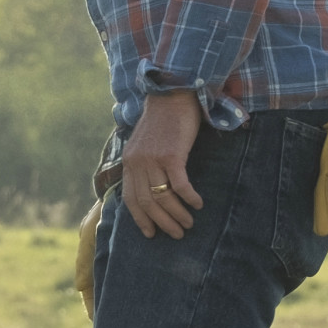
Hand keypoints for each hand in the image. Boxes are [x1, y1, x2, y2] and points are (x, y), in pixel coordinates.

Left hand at [119, 91, 202, 238]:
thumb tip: (152, 188)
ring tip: (189, 224)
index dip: (140, 218)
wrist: (173, 93)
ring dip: (177, 215)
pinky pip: (180, 185)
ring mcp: (153, 159)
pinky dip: (189, 198)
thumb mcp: (145, 143)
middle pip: (147, 203)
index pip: (130, 199)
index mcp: (129, 162)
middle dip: (162, 223)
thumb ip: (144, 164)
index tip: (150, 233)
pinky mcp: (171, 155)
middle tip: (176, 234)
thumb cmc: (164, 120)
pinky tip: (197, 204)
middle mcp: (137, 163)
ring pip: (163, 198)